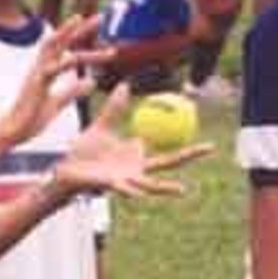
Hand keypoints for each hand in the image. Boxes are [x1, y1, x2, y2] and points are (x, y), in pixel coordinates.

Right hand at [4, 15, 108, 143]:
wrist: (13, 131)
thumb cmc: (31, 118)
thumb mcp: (58, 103)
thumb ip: (73, 91)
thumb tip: (91, 82)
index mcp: (47, 70)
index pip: (66, 48)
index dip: (81, 36)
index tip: (99, 29)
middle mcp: (41, 66)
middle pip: (61, 40)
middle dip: (80, 28)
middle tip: (100, 16)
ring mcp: (37, 73)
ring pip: (53, 46)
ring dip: (68, 32)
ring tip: (82, 21)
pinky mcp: (35, 85)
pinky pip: (50, 70)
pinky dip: (63, 62)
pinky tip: (75, 59)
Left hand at [55, 85, 211, 197]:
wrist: (65, 170)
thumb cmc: (84, 152)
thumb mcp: (102, 126)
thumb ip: (114, 108)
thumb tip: (124, 85)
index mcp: (137, 154)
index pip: (167, 144)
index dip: (183, 137)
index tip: (199, 127)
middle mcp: (136, 168)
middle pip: (169, 161)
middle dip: (190, 155)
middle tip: (212, 147)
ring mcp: (126, 179)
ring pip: (150, 184)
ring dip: (166, 188)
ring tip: (183, 190)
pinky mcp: (110, 185)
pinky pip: (123, 188)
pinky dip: (132, 191)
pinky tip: (141, 193)